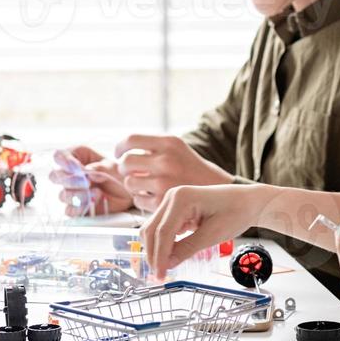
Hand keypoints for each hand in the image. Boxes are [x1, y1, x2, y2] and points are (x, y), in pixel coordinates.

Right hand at [51, 146, 130, 215]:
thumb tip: (86, 172)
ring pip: (62, 194)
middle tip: (86, 182)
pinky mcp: (75, 207)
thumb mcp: (113, 167)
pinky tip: (93, 202)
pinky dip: (81, 207)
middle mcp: (71, 174)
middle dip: (69, 180)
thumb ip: (98, 168)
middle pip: (55, 176)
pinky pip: (69, 210)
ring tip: (97, 192)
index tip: (76, 167)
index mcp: (77, 156)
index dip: (64, 161)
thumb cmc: (120, 175)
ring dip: (79, 194)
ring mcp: (71, 191)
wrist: (130, 193)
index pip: (59, 156)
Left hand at [115, 135, 231, 212]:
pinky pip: (138, 200)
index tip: (119, 154)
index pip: (131, 139)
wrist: (221, 192)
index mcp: (169, 142)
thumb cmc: (194, 171)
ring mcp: (164, 181)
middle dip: (124, 169)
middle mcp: (166, 159)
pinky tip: (154, 199)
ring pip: (129, 183)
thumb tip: (117, 155)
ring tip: (146, 187)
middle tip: (133, 173)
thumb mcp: (177, 150)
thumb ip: (152, 149)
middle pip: (126, 161)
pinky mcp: (163, 201)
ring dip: (133, 186)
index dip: (120, 147)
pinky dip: (142, 201)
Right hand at [141, 184, 266, 273]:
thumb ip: (188, 248)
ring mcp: (172, 201)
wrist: (248, 201)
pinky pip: (162, 228)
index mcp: (182, 198)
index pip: (163, 232)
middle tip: (159, 276)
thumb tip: (168, 264)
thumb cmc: (237, 212)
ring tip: (163, 269)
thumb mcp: (214, 234)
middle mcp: (173, 196)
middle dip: (154, 255)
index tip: (160, 275)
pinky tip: (169, 257)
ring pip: (153, 230)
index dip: (160, 256)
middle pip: (152, 230)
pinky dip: (163, 243)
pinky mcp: (175, 209)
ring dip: (155, 249)